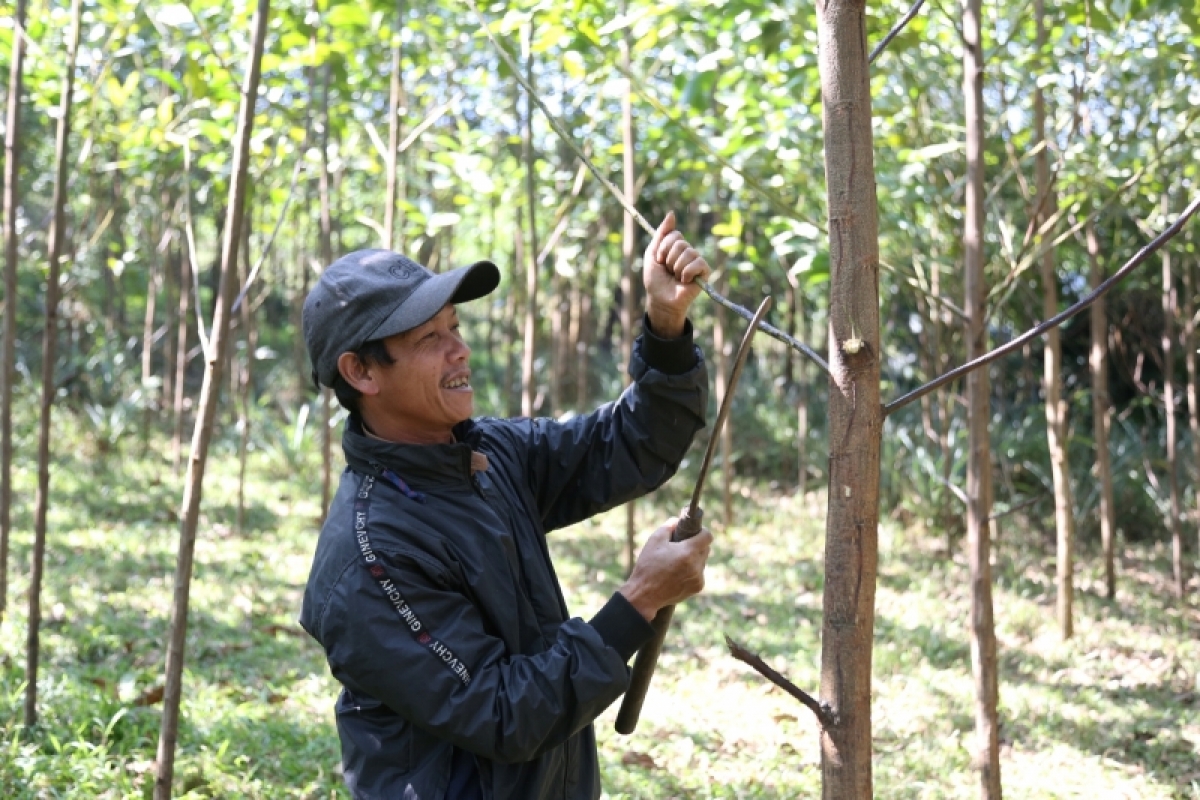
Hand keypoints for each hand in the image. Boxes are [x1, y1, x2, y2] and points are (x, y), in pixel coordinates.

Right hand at [618, 517, 712, 621]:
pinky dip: (692, 571)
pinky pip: (699, 573)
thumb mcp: (654, 540)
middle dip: (696, 545)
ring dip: (694, 558)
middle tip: (681, 546)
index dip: (701, 531)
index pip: (707, 536)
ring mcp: (698, 578)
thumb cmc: (648, 566)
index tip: (693, 532)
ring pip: (702, 561)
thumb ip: (668, 526)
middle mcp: (697, 565)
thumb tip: (677, 520)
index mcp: (688, 552)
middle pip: (706, 548)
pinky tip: (678, 573)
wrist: (645, 594)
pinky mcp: (697, 587)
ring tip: (677, 562)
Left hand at [643, 211, 710, 337]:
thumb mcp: (652, 254)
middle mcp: (688, 252)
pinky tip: (684, 281)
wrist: (660, 299)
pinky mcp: (704, 272)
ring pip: (688, 252)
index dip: (663, 248)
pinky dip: (686, 273)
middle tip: (668, 271)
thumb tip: (671, 213)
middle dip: (669, 259)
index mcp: (676, 247)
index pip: (674, 234)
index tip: (659, 260)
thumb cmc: (655, 280)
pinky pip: (697, 263)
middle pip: (680, 243)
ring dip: (676, 267)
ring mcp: (696, 261)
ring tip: (676, 277)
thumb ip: (661, 233)